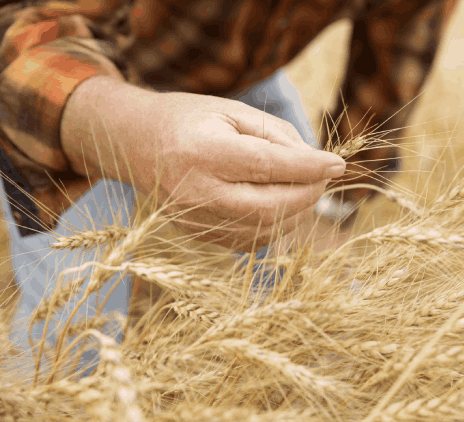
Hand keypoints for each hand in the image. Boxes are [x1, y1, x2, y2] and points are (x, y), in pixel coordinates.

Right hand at [62, 77, 344, 251]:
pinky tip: (279, 206)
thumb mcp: (231, 110)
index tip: (338, 164)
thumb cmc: (189, 120)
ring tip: (303, 190)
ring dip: (294, 213)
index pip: (269, 167)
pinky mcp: (197, 233)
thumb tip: (314, 162)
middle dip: (307, 194)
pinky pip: (247, 241)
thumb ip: (274, 135)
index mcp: (203, 152)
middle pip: (269, 206)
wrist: (138, 144)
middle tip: (323, 178)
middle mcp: (197, 192)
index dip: (309, 167)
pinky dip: (273, 226)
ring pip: (262, 230)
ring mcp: (195, 219)